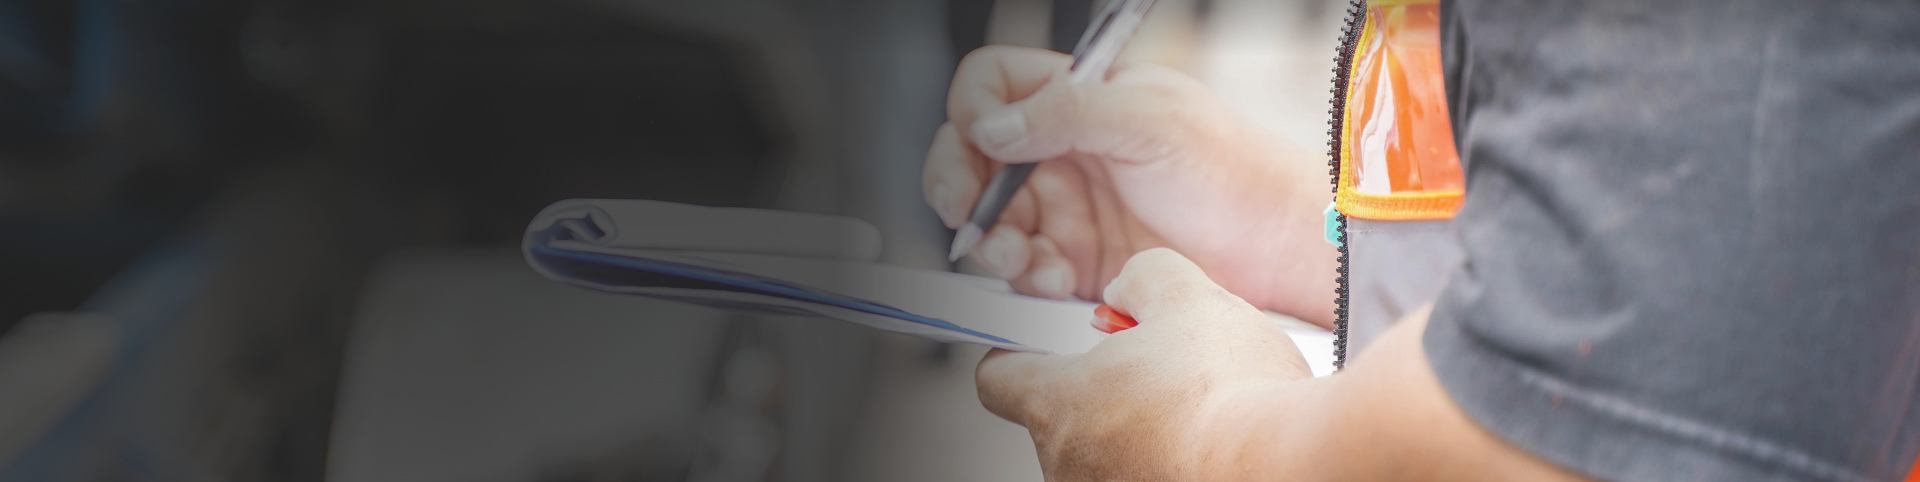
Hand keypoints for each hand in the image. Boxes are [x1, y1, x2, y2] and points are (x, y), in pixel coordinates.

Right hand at [922, 46, 1336, 324]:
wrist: (1276, 247)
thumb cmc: (1232, 170)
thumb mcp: (1150, 120)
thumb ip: (1066, 112)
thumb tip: (989, 127)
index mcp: (1079, 97)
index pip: (994, 86)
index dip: (974, 110)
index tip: (982, 142)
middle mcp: (1065, 149)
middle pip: (974, 156)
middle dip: (960, 186)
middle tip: (965, 214)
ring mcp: (1069, 207)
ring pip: (992, 219)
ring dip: (992, 242)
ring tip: (1020, 260)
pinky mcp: (1078, 263)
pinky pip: (1023, 270)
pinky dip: (1025, 278)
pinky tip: (1052, 280)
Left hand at [975, 248, 1312, 479]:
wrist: (1290, 462)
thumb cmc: (1234, 392)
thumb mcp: (1186, 296)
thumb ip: (1143, 277)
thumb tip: (1129, 288)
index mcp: (1060, 404)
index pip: (997, 381)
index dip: (1017, 357)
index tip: (1039, 349)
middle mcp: (1067, 466)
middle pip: (1064, 418)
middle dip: (1106, 390)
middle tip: (1159, 371)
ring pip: (1108, 454)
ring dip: (1141, 431)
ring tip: (1199, 412)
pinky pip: (1145, 477)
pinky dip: (1169, 464)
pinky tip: (1212, 446)